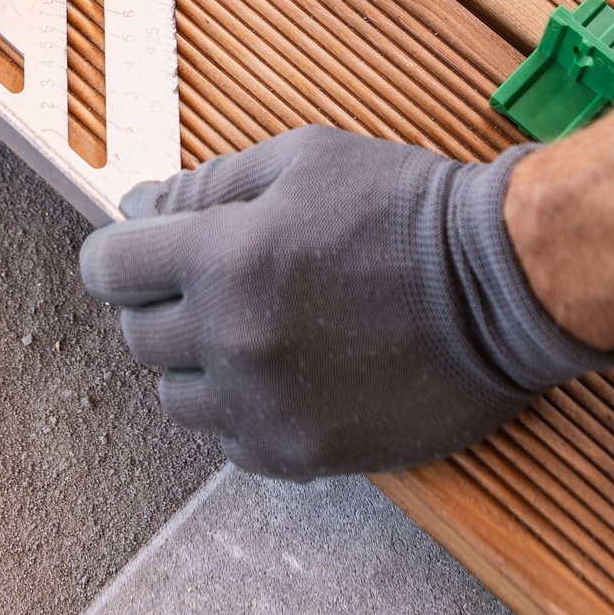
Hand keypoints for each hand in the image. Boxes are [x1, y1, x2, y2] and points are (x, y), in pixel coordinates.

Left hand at [78, 127, 613, 479]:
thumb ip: (209, 186)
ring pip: (176, 396)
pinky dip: (242, 408)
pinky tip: (286, 371)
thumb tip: (139, 208)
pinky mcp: (303, 454)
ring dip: (198, 361)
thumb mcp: (305, 160)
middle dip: (161, 301)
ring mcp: (266, 405)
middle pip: (137, 335)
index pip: (107, 269)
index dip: (122, 253)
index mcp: (225, 257)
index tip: (143, 250)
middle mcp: (232, 339)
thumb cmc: (407, 208)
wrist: (505, 285)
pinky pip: (230, 440)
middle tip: (215, 280)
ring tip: (256, 327)